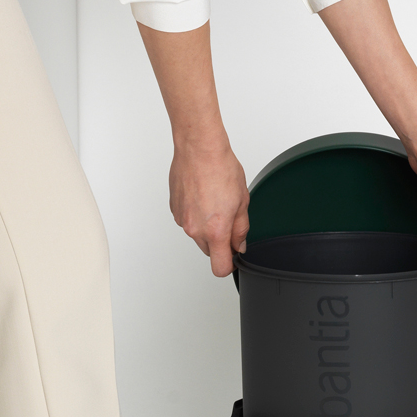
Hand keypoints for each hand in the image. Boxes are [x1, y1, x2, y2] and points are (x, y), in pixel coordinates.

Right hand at [168, 139, 249, 277]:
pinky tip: (203, 197)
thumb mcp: (242, 202)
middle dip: (219, 242)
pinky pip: (188, 221)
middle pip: (208, 251)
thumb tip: (238, 244)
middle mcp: (195, 229)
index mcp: (215, 231)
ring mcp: (182, 220)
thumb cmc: (221, 169)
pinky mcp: (174, 209)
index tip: (234, 256)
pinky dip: (196, 215)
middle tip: (229, 218)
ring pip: (198, 235)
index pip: (220, 267)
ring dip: (207, 227)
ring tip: (215, 202)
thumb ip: (240, 229)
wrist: (199, 149)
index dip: (229, 264)